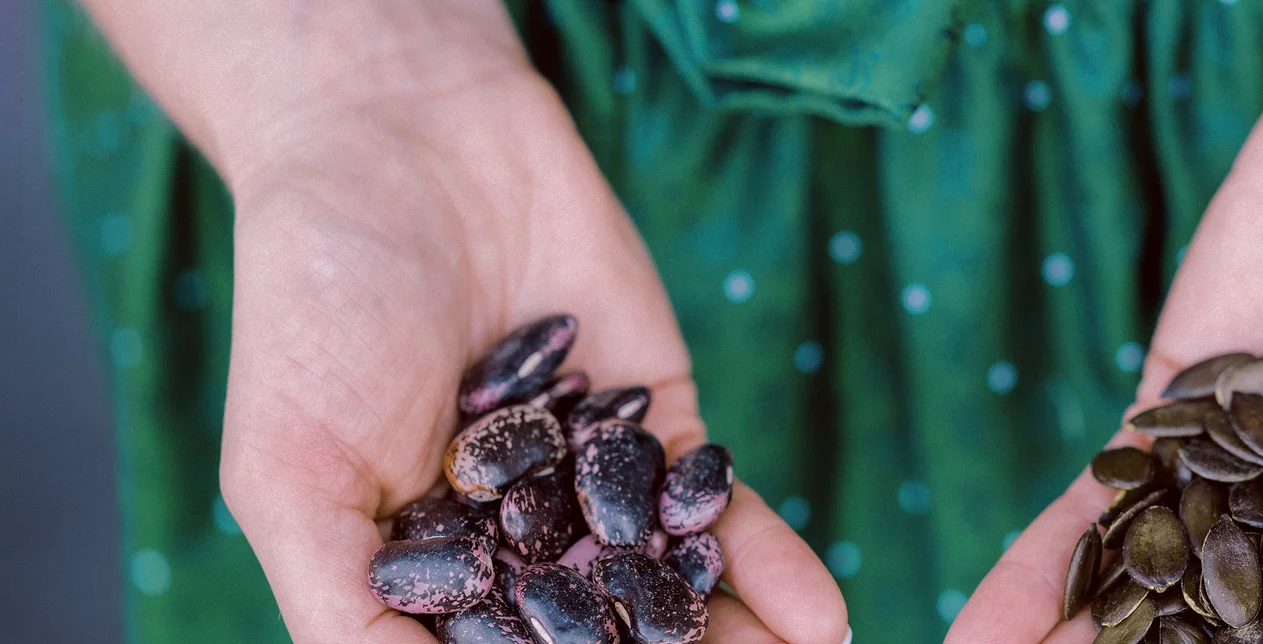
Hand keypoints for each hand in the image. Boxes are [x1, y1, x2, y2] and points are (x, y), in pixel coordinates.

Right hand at [212, 31, 846, 643]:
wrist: (407, 148)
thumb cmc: (315, 314)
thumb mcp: (294, 480)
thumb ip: (350, 615)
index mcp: (423, 573)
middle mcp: (517, 544)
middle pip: (599, 642)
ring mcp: (597, 486)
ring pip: (672, 592)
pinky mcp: (665, 421)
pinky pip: (722, 507)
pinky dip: (770, 564)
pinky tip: (819, 617)